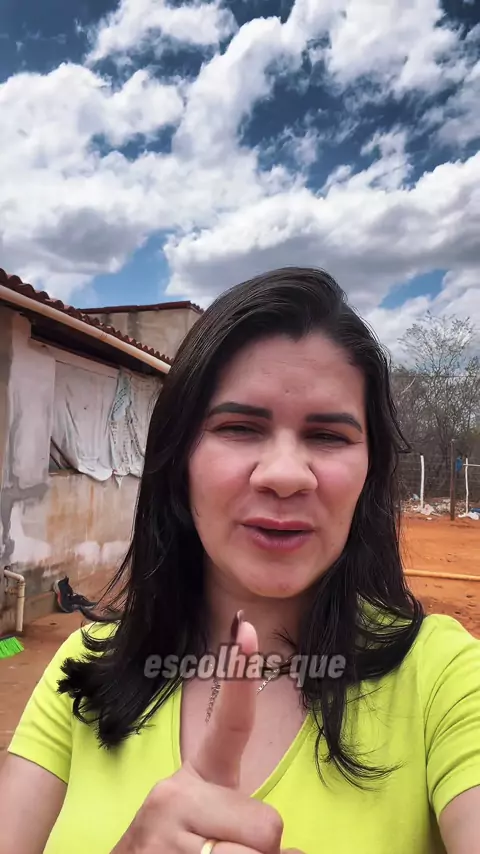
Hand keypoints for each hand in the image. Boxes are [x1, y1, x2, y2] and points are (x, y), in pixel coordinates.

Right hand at [112, 616, 302, 853]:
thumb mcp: (204, 832)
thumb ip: (241, 822)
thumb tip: (288, 847)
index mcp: (194, 783)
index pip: (228, 724)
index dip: (241, 676)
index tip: (247, 629)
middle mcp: (175, 796)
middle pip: (267, 825)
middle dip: (262, 852)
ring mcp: (167, 833)